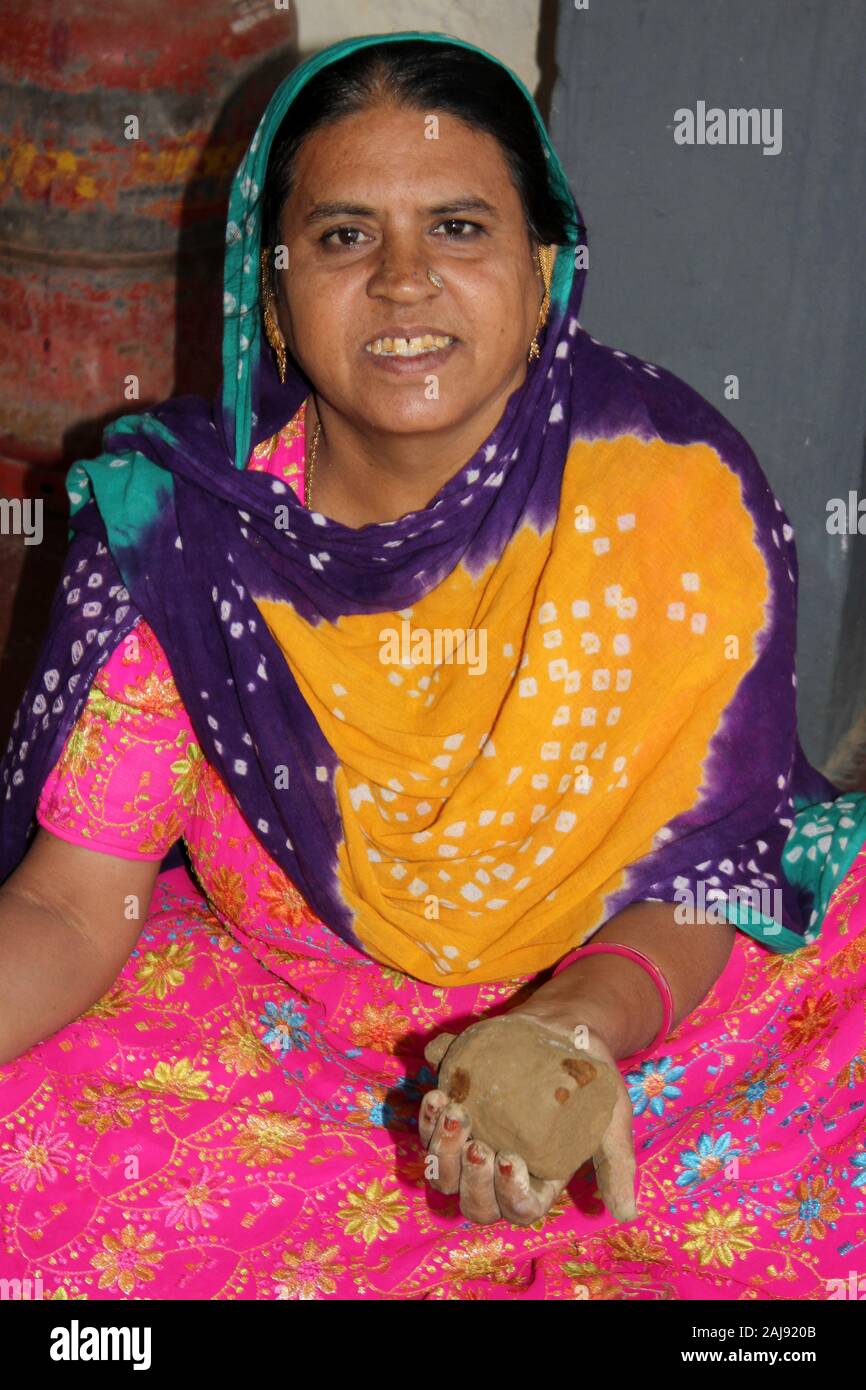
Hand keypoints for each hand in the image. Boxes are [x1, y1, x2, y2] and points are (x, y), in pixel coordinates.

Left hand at [419, 1014, 636, 1225]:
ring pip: (444, 1171)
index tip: (509, 1157)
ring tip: (452, 1113)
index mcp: (538, 1179)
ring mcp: (474, 1140)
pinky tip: (438, 1093)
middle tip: (476, 1142)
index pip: (519, 1209)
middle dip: (469, 1179)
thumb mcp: (613, 1118)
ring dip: (440, 1150)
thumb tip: (627, 1214)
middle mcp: (501, 1168)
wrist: (565, 1030)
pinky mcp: (456, 1110)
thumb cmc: (592, 1078)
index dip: (509, 1194)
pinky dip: (427, 1117)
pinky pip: (428, 1129)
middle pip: (474, 1202)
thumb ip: (617, 1164)